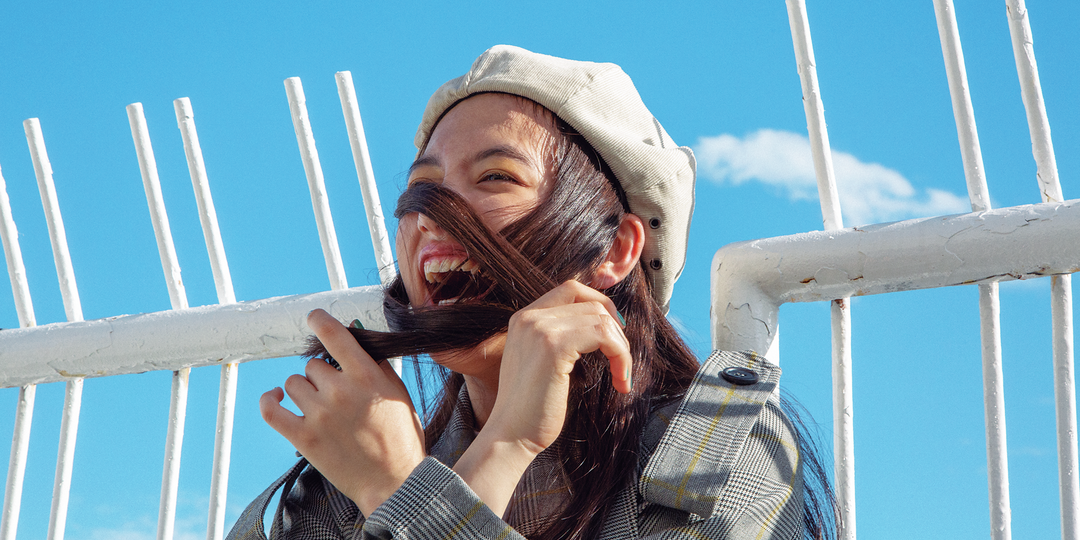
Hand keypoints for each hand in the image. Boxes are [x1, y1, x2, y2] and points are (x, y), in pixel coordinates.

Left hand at [260, 309, 425, 515]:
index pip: (334, 335)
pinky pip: (270, 408)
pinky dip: (270, 399)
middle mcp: (340, 391)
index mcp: (366, 376)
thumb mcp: (397, 392)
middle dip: (323, 377)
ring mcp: (319, 415)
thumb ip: (376, 362)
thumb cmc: (400, 436)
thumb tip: (354, 335)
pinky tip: (277, 397)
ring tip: (322, 409)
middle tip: (339, 397)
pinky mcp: (302, 438)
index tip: (314, 316)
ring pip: (293, 383)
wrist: (394, 481)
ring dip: (304, 391)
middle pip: (312, 365)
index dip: (320, 320)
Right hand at [453, 280, 630, 515]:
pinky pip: (604, 336)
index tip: (614, 334)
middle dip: (615, 328)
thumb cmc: (530, 409)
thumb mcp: (542, 363)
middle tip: (620, 359)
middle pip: (590, 302)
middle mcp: (529, 317)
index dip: (600, 305)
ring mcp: (540, 329)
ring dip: (621, 348)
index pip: (572, 290)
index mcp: (524, 318)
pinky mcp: (554, 347)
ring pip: (601, 318)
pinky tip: (620, 381)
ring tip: (620, 375)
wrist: (510, 436)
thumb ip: (559, 338)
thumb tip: (600, 325)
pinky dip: (620, 356)